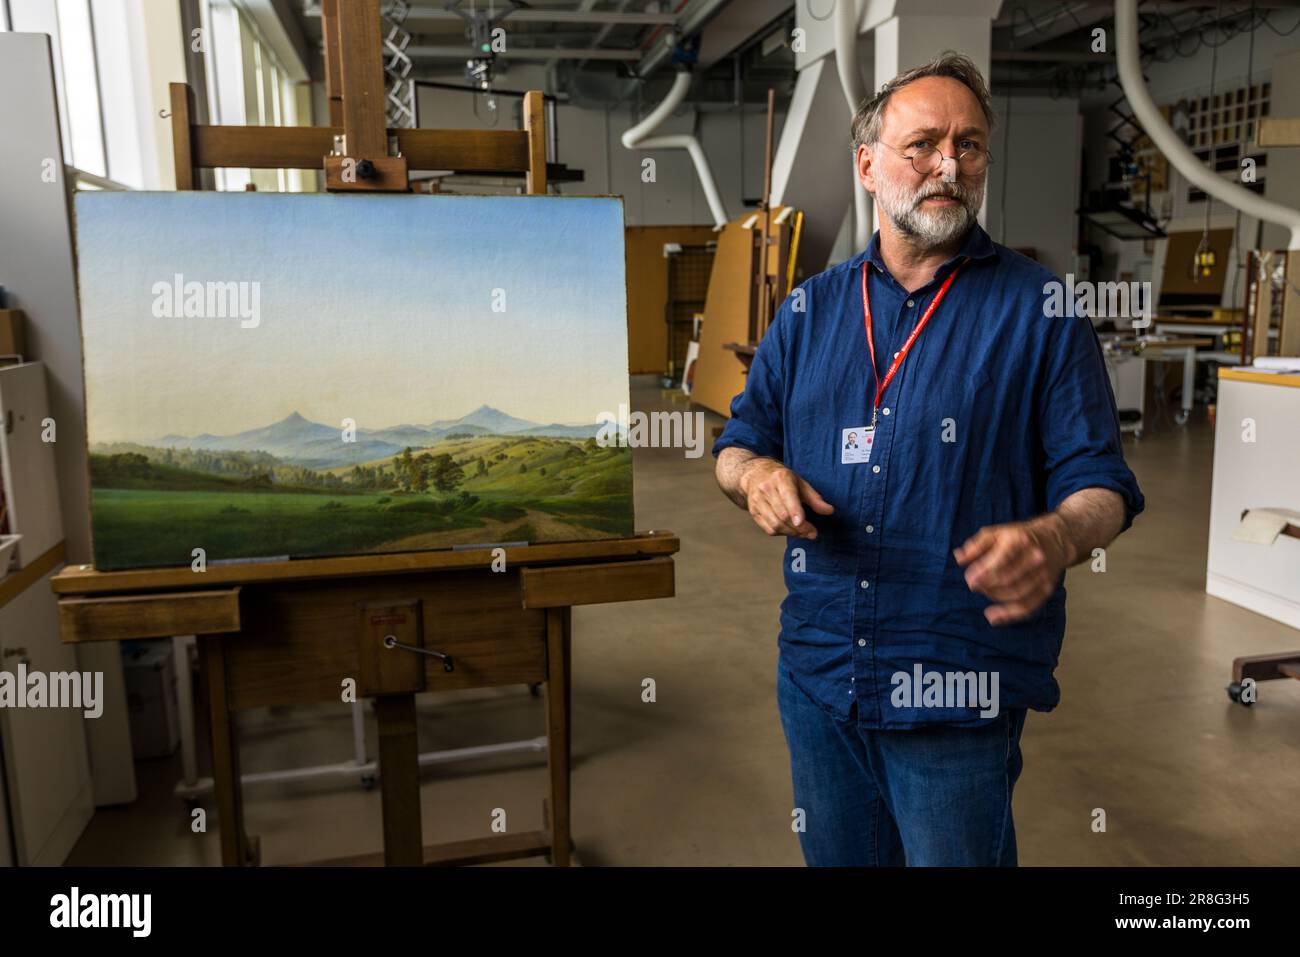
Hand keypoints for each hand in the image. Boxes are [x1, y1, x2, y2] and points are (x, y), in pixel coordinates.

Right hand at [740, 459, 833, 538]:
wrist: (755, 474)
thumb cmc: (781, 478)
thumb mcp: (800, 482)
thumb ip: (815, 498)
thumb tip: (829, 511)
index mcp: (780, 478)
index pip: (788, 496)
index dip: (795, 511)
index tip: (803, 522)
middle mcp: (766, 489)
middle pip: (782, 515)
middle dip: (799, 528)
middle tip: (812, 533)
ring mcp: (757, 501)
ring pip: (775, 524)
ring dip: (792, 533)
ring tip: (803, 533)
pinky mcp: (753, 512)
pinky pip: (769, 529)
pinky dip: (782, 533)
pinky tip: (791, 530)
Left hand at [954, 515, 1072, 625]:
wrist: (1055, 539)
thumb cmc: (1019, 536)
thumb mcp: (996, 533)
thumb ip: (976, 545)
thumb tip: (959, 558)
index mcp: (1020, 541)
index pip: (1000, 561)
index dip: (982, 573)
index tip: (969, 578)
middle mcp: (1034, 558)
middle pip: (1007, 579)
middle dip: (986, 585)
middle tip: (973, 584)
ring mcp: (1043, 575)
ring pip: (1016, 594)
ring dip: (994, 597)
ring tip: (984, 591)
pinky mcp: (1047, 589)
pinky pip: (1028, 607)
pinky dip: (1009, 615)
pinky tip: (993, 617)